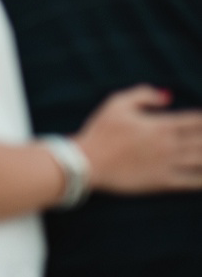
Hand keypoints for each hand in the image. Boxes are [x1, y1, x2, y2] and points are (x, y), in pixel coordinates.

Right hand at [75, 85, 201, 192]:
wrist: (86, 162)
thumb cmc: (100, 131)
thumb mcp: (116, 103)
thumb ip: (144, 94)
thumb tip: (168, 95)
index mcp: (161, 124)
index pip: (198, 121)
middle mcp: (169, 144)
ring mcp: (168, 164)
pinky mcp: (162, 182)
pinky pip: (193, 182)